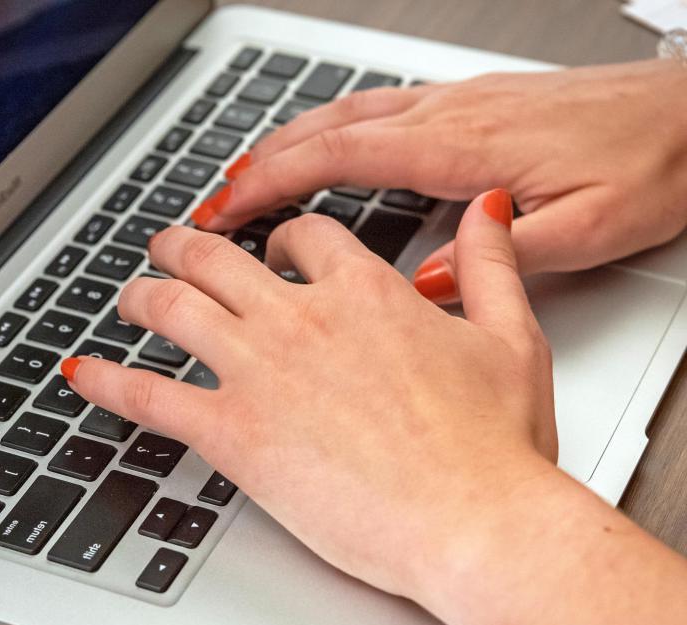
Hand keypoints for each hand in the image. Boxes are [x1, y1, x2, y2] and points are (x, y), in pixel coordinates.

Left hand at [62, 189, 556, 602]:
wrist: (474, 520)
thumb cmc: (496, 444)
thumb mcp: (511, 337)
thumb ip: (491, 265)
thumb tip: (487, 210)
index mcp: (365, 293)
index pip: (302, 237)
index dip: (280, 237)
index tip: (271, 247)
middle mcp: (302, 319)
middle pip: (218, 258)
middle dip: (186, 247)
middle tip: (169, 249)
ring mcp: (260, 372)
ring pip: (174, 308)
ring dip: (141, 295)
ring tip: (127, 296)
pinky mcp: (234, 433)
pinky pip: (148, 394)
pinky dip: (107, 380)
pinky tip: (81, 372)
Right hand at [194, 59, 686, 302]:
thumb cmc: (652, 164)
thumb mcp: (586, 229)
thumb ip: (499, 259)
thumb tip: (421, 285)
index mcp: (467, 146)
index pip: (342, 155)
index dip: (273, 181)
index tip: (227, 207)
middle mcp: (452, 114)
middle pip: (329, 127)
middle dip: (261, 163)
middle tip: (215, 201)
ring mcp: (457, 104)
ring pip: (348, 112)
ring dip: (289, 142)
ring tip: (246, 176)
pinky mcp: (471, 105)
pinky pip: (379, 110)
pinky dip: (331, 129)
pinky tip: (321, 146)